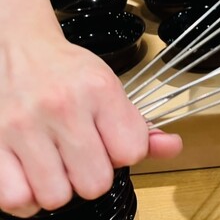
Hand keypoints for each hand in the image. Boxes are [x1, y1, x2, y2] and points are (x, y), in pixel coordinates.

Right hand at [0, 13, 181, 216]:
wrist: (21, 49)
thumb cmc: (68, 74)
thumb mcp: (111, 88)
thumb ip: (141, 125)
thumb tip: (173, 147)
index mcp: (99, 90)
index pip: (131, 151)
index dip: (125, 153)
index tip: (112, 143)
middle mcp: (62, 106)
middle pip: (95, 182)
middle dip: (93, 176)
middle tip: (84, 157)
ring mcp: (23, 126)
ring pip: (56, 197)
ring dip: (60, 188)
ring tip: (58, 166)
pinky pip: (16, 200)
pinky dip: (28, 198)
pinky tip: (34, 177)